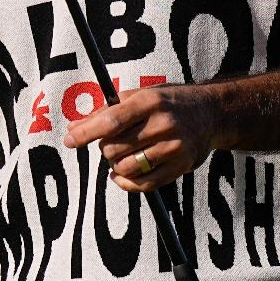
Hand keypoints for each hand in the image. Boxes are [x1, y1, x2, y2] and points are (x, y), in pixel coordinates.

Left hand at [62, 84, 221, 192]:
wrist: (210, 113)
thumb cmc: (167, 102)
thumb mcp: (139, 96)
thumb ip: (106, 111)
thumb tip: (73, 128)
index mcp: (149, 101)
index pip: (111, 121)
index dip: (86, 133)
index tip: (68, 140)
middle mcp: (163, 124)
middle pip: (115, 148)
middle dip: (104, 149)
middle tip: (111, 142)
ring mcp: (173, 147)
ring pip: (126, 168)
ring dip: (115, 166)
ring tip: (120, 156)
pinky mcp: (180, 166)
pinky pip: (144, 185)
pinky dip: (126, 183)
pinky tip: (122, 175)